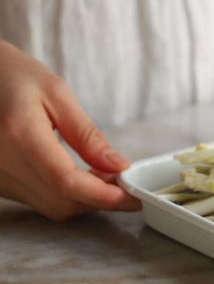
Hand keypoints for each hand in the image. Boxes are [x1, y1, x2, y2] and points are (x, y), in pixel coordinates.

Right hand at [0, 41, 140, 219]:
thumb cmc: (15, 77)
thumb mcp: (57, 94)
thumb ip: (87, 135)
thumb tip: (118, 166)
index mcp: (19, 135)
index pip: (64, 180)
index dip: (101, 194)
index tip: (132, 197)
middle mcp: (1, 164)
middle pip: (60, 200)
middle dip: (100, 198)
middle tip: (127, 184)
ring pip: (51, 206)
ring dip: (85, 199)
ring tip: (108, 178)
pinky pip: (38, 200)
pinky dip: (66, 196)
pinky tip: (84, 178)